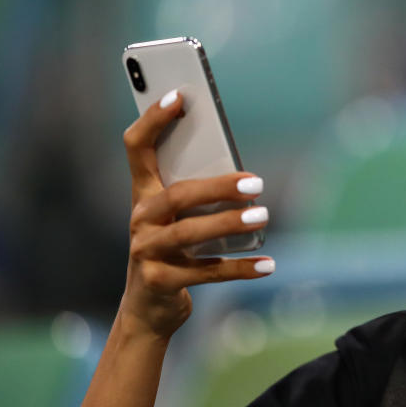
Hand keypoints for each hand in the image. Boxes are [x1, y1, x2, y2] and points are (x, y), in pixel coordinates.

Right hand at [119, 90, 273, 338]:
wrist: (148, 309)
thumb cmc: (173, 251)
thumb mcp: (178, 220)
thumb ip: (199, 194)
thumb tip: (245, 177)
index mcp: (143, 194)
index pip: (137, 148)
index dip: (153, 120)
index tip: (180, 97)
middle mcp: (140, 219)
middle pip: (177, 194)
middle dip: (218, 186)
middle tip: (257, 183)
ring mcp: (146, 252)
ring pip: (190, 232)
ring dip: (230, 224)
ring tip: (263, 216)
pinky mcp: (160, 282)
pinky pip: (207, 273)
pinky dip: (240, 268)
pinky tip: (268, 264)